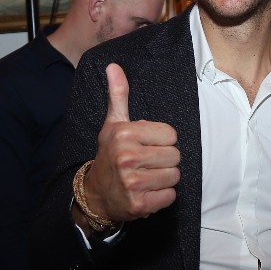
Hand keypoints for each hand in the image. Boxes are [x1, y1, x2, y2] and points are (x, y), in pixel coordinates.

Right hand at [80, 64, 178, 223]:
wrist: (95, 194)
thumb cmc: (109, 155)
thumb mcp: (113, 124)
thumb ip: (118, 95)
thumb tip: (114, 66)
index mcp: (124, 133)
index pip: (171, 134)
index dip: (162, 141)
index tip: (146, 145)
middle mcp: (127, 157)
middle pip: (175, 156)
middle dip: (165, 161)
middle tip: (147, 164)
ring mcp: (132, 182)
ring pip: (174, 176)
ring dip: (164, 179)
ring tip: (147, 177)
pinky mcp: (139, 204)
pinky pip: (170, 196)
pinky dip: (162, 197)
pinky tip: (147, 192)